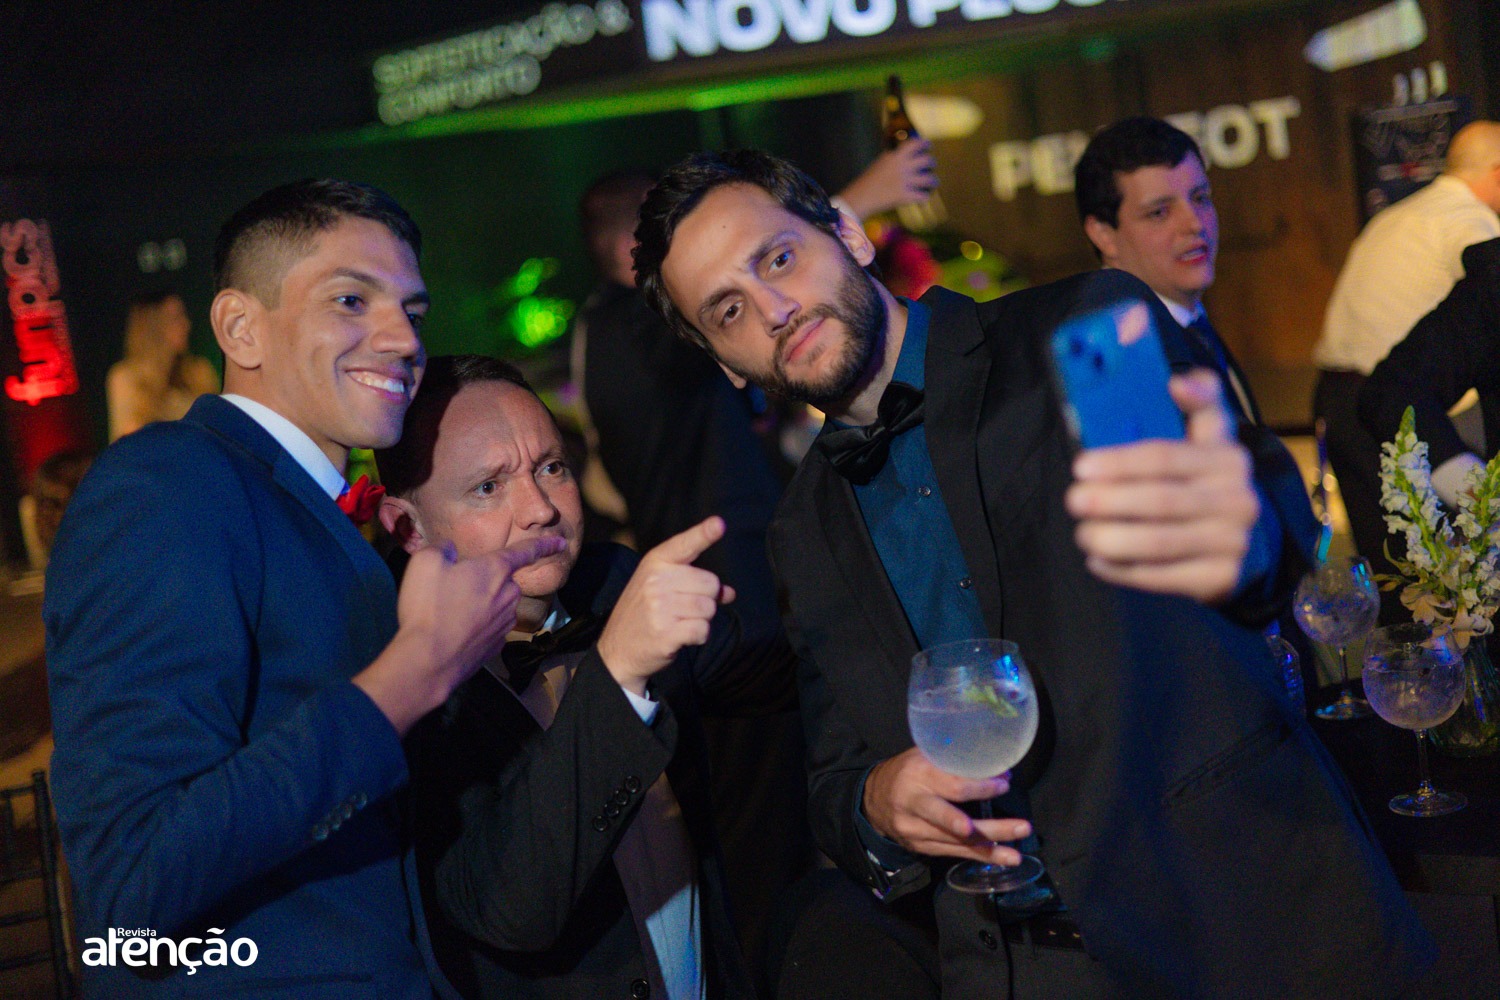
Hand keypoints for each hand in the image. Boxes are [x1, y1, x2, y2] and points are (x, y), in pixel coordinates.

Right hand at [356, 535, 565, 734]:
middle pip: (503, 580)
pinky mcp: (497, 645)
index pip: (526, 551)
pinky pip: (491, 626)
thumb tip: (450, 550)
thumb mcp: (425, 563)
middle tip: (453, 588)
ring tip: (450, 612)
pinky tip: (457, 631)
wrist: (428, 661)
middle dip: (485, 580)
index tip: (561, 543)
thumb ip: (442, 549)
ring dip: (482, 604)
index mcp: (496, 570)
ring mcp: (505, 623)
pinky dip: (479, 626)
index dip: (544, 544)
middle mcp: (509, 595)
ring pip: (498, 604)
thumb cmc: (428, 608)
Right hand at [596, 516, 735, 694]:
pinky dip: (699, 636)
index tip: (719, 524)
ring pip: (708, 608)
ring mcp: (659, 607)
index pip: (685, 545)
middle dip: (706, 599)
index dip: (704, 533)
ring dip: (702, 619)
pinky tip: (681, 637)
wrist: (616, 651)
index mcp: (655, 563)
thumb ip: (693, 583)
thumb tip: (729, 593)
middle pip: (710, 583)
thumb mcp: (659, 588)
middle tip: (684, 609)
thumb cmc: (643, 614)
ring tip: (679, 623)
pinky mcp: (665, 632)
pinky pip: (703, 629)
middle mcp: (656, 581)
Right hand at [835, 139, 937, 220]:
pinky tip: (923, 198)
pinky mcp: (905, 197)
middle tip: (931, 165)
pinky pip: (923, 197)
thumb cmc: (867, 181)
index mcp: (895, 157)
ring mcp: (905, 182)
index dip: (924, 144)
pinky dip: (924, 197)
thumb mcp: (880, 164)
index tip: (928, 145)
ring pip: (930, 179)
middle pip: (927, 160)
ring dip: (933, 180)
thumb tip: (904, 155)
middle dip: (931, 162)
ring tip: (933, 182)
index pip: (914, 144)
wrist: (860, 197)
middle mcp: (902, 167)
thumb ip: (893, 159)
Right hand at [862, 748, 1030, 864]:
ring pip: (956, 842)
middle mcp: (915, 804)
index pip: (953, 786)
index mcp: (918, 775)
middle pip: (955, 819)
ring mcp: (916, 830)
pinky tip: (1001, 859)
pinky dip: (978, 857)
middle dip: (992, 826)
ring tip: (1016, 855)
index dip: (982, 787)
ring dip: (990, 849)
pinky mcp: (920, 847)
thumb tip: (996, 766)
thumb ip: (952, 760)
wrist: (872, 800)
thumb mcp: (924, 755)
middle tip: (1022, 826)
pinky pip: (953, 853)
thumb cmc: (907, 772)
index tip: (1005, 784)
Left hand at [1065, 369, 1257, 602]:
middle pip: (1161, 501)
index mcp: (1227, 459)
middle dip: (1109, 502)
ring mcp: (1232, 542)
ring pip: (1159, 543)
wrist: (1247, 540)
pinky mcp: (1221, 578)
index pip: (1166, 457)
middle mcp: (1237, 500)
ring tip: (1083, 533)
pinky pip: (1162, 576)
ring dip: (1112, 539)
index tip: (1081, 466)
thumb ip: (1198, 400)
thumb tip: (1176, 382)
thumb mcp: (1211, 436)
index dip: (1119, 462)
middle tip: (1074, 500)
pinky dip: (1123, 570)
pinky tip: (1098, 560)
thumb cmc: (1208, 480)